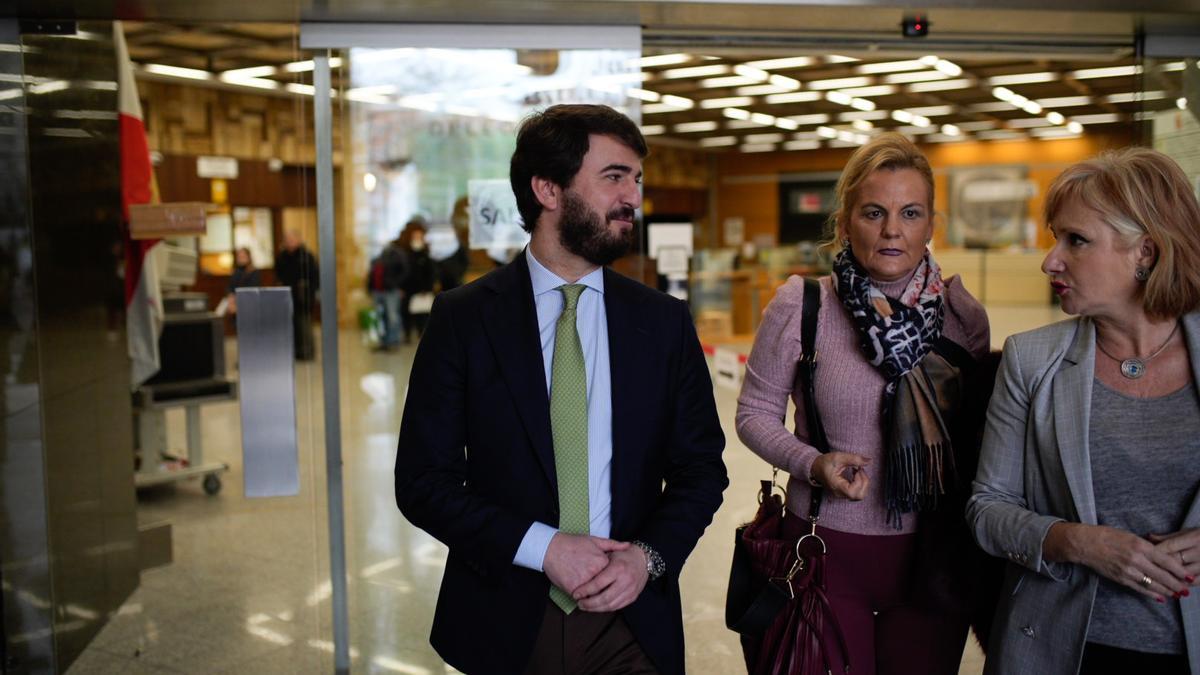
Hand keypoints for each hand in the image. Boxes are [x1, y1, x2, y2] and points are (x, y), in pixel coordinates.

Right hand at [543, 534, 628, 598]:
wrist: (550, 548)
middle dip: (603, 590)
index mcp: (602, 562)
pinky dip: (580, 596)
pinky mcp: (572, 589)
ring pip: (593, 595)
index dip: (610, 579)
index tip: (610, 579)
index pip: (612, 577)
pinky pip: (580, 597)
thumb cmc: (572, 543)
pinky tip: (579, 591)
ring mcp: (583, 582)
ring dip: (592, 596)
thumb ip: (612, 545)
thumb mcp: (594, 540)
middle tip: (598, 587)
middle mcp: (594, 573)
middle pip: (604, 588)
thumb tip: (628, 546)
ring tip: (589, 591)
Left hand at [573, 545, 648, 612]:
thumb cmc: (622, 556)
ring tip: (585, 607)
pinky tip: (597, 607)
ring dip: (596, 609)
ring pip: (610, 605)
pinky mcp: (633, 597)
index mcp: (618, 568)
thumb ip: (597, 563)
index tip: (575, 594)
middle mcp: (625, 581)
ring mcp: (630, 591)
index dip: (585, 591)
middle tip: (579, 603)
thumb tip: (580, 575)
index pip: (598, 584)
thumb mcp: (610, 553)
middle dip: (589, 604)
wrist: (643, 560)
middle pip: (604, 598)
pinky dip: (605, 609)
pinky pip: (617, 607)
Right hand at [810, 452, 870, 500]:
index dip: (860, 480)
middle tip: (860, 470)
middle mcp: (839, 494)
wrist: (816, 467)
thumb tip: (869, 461)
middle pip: (859, 496)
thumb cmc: (825, 463)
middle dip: (864, 482)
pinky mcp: (844, 493)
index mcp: (836, 486)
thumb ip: (854, 459)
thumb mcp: (839, 457)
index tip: (857, 468)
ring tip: (857, 471)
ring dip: (863, 482)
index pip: (853, 491)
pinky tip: (856, 474)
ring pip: (860, 495)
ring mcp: (842, 495)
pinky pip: (857, 493)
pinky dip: (860, 484)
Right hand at [1051, 523, 1188, 599]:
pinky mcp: (1120, 579)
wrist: (1084, 544)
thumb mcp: (1129, 536)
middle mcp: (1136, 559)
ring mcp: (1128, 571)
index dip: (1180, 571)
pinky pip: (1140, 589)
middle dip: (1177, 584)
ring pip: (1153, 584)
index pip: (1166, 561)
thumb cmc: (1106, 536)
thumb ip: (1146, 546)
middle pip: (1162, 575)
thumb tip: (1161, 557)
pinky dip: (1152, 594)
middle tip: (1187, 590)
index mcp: (1140, 545)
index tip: (1189, 576)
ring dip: (1167, 591)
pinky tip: (1161, 597)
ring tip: (1178, 595)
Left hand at [1149, 529, 1199, 586]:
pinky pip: (1197, 581)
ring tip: (1156, 583)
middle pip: (1175, 561)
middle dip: (1159, 567)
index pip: (1170, 546)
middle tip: (1144, 572)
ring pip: (1184, 573)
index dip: (1154, 553)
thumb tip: (1149, 537)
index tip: (1141, 557)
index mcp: (1195, 538)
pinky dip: (1185, 584)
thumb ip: (1170, 537)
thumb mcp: (1189, 532)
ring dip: (1170, 579)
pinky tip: (1175, 588)